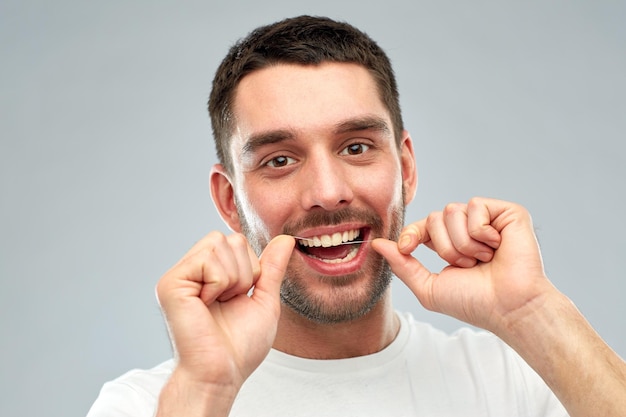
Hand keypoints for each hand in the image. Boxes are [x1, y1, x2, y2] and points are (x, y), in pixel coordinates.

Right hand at [156, 232, 294, 389]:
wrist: (221, 372)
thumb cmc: (240, 345)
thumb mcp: (264, 299)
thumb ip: (272, 268)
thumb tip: (286, 238)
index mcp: (208, 273)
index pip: (237, 241)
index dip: (251, 269)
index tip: (238, 299)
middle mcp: (190, 270)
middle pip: (229, 238)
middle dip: (243, 272)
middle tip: (228, 302)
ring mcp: (179, 276)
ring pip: (219, 244)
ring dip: (232, 279)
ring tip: (218, 304)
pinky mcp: (170, 283)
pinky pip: (209, 260)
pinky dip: (219, 284)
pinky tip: (207, 305)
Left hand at [372, 197, 553, 333]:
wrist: (508, 306)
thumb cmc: (473, 302)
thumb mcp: (428, 287)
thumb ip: (402, 265)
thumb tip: (377, 244)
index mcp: (450, 244)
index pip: (422, 226)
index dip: (411, 234)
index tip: (407, 248)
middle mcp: (468, 229)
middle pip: (434, 217)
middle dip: (444, 247)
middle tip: (467, 266)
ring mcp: (488, 220)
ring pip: (452, 210)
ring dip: (462, 243)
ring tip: (483, 259)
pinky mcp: (507, 212)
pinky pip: (475, 206)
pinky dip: (480, 231)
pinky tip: (497, 246)